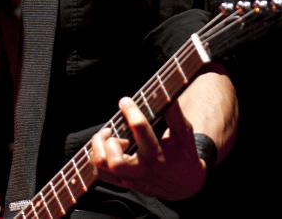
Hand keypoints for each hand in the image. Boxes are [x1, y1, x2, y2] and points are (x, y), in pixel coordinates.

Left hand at [88, 96, 206, 201]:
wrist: (185, 186)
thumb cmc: (184, 156)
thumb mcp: (184, 135)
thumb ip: (175, 115)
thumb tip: (167, 95)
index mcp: (157, 156)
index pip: (140, 130)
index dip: (130, 111)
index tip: (125, 101)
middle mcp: (141, 170)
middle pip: (113, 161)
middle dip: (108, 141)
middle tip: (112, 131)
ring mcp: (130, 179)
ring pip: (102, 167)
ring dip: (98, 149)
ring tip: (107, 138)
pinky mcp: (123, 183)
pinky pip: (99, 175)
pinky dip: (95, 159)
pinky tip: (105, 148)